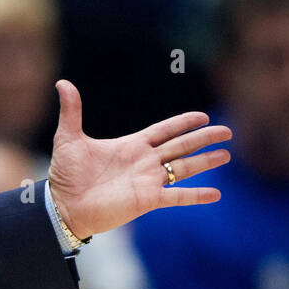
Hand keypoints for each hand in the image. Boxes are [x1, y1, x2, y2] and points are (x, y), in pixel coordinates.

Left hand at [47, 80, 230, 237]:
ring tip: (226, 155)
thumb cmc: (66, 174)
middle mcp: (144, 162)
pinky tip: (216, 194)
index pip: (163, 131)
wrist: (64, 205)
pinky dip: (196, 195)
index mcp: (131, 146)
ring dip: (205, 162)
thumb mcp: (69, 138)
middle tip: (227, 131)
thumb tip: (62, 83)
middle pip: (180, 146)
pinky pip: (177, 197)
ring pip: (184, 168)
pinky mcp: (147, 200)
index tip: (202, 116)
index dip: (183, 123)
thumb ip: (71, 111)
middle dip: (203, 138)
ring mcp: (148, 181)